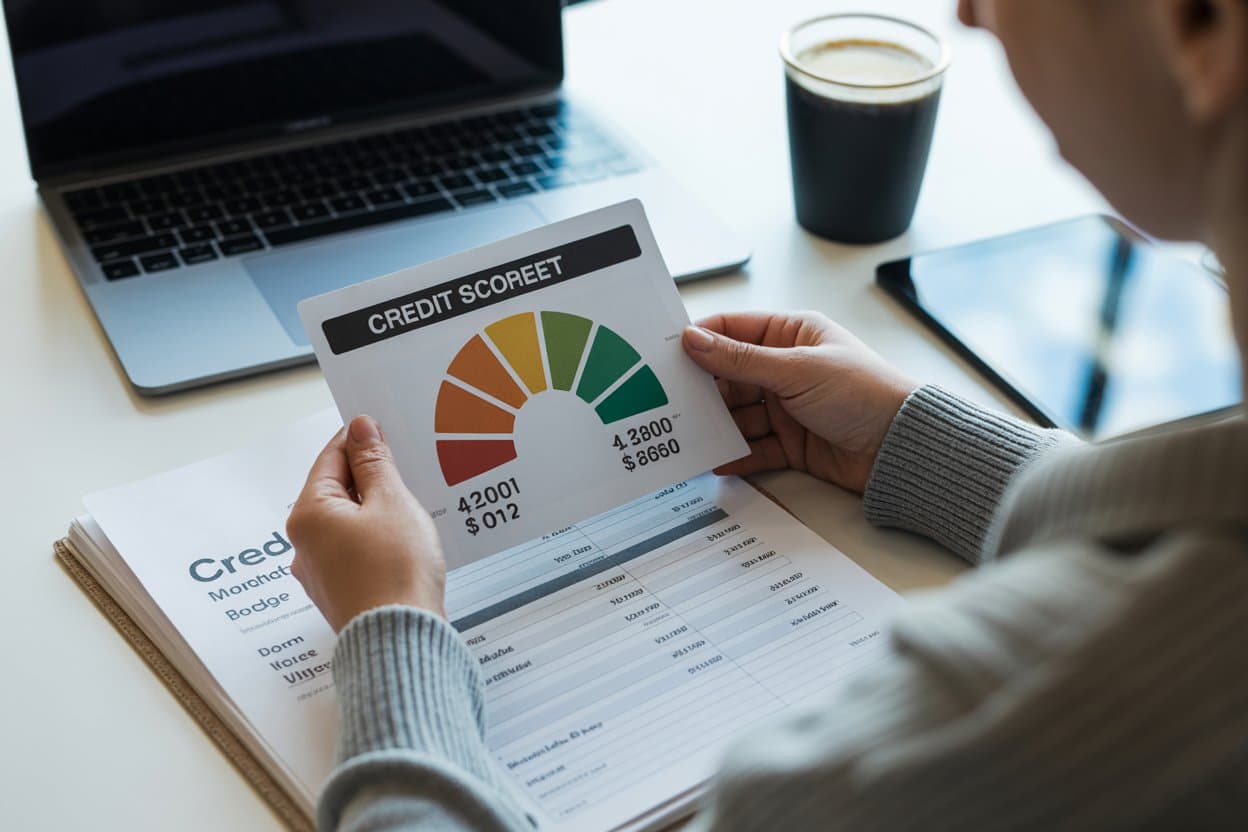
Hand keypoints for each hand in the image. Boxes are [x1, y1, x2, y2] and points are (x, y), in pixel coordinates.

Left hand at [287, 415, 446, 631]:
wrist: (401, 641)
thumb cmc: (396, 572)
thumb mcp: (392, 502)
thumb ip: (375, 463)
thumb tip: (361, 428)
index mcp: (309, 514)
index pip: (331, 457)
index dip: (361, 439)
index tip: (387, 428)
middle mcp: (305, 544)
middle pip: (338, 490)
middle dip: (372, 476)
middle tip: (409, 464)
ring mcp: (321, 572)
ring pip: (349, 523)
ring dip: (378, 509)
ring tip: (415, 502)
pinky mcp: (342, 593)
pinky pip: (357, 551)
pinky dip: (379, 538)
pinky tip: (407, 538)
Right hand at [683, 311, 917, 492]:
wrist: (902, 447)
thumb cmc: (865, 393)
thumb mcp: (797, 370)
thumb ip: (741, 359)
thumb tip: (694, 340)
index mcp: (791, 334)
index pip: (733, 330)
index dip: (700, 340)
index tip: (665, 354)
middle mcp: (785, 368)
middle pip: (729, 376)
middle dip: (703, 390)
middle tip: (668, 401)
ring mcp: (787, 407)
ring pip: (737, 415)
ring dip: (716, 426)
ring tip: (688, 435)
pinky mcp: (791, 443)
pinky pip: (753, 448)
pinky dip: (735, 455)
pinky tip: (715, 460)